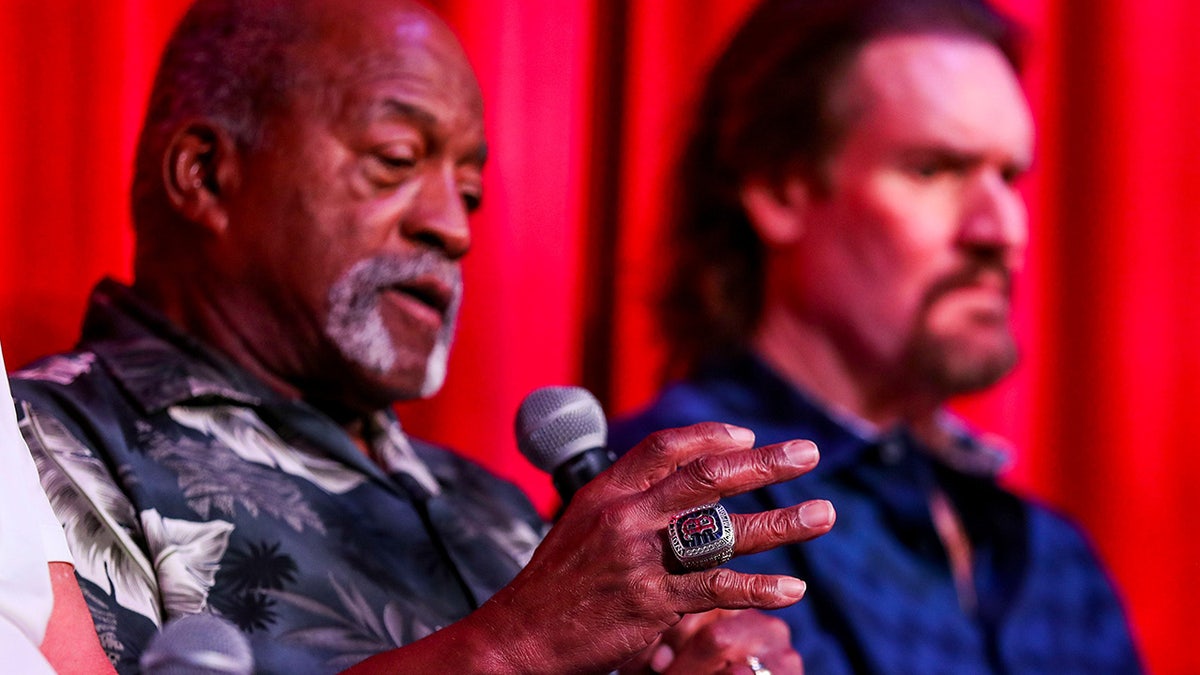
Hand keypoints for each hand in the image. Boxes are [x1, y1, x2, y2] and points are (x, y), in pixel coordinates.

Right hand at [473, 422, 833, 672]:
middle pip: (706, 477)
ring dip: (781, 523)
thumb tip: (673, 487)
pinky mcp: (651, 602)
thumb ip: (625, 503)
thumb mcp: (580, 525)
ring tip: (824, 514)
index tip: (747, 435)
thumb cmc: (553, 585)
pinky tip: (792, 589)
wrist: (520, 637)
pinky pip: (717, 588)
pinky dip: (759, 589)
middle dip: (764, 463)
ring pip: (724, 531)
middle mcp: (625, 516)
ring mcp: (639, 558)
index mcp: (605, 491)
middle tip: (808, 453)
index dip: (710, 436)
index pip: (665, 447)